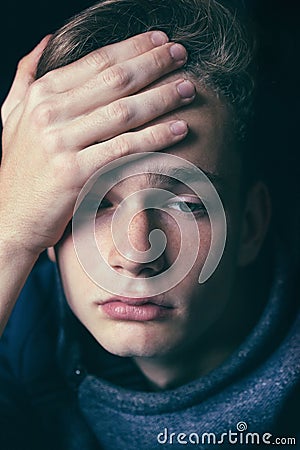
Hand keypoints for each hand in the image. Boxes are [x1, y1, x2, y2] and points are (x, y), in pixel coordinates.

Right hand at [0, 31, 194, 255]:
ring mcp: (60, 142)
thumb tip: (45, 41)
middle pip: (114, 80)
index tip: (161, 40)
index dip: (133, 47)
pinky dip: (155, 137)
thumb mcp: (13, 114)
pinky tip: (178, 129)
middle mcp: (49, 113)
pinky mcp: (74, 173)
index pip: (95, 61)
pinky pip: (124, 149)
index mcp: (40, 94)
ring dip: (162, 97)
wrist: (11, 217)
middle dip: (154, 63)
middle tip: (182, 55)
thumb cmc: (20, 169)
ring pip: (124, 111)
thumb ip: (26, 76)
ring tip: (188, 89)